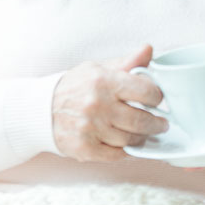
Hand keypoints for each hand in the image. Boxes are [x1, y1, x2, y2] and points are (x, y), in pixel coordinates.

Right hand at [52, 45, 168, 161]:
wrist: (41, 108)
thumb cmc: (77, 85)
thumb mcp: (101, 68)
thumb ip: (129, 61)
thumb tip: (149, 49)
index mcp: (105, 82)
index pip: (145, 91)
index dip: (157, 96)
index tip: (159, 99)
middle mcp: (97, 106)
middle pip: (141, 120)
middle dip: (157, 123)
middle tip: (162, 123)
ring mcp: (90, 129)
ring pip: (130, 139)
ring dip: (143, 138)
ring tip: (147, 133)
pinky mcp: (83, 149)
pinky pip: (115, 154)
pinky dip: (126, 151)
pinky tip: (130, 143)